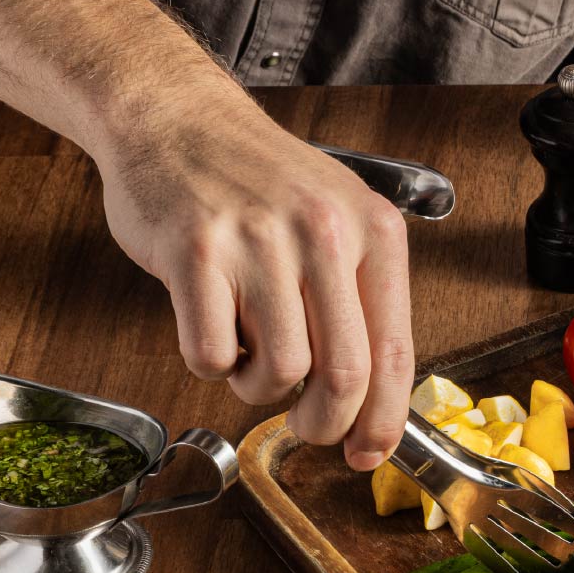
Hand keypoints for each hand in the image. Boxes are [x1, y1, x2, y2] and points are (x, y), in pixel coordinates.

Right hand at [99, 92, 413, 470]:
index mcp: (376, 232)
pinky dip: (209, 365)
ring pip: (278, 371)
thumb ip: (362, 302)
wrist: (178, 118)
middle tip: (306, 426)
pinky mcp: (193, 251)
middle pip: (343, 375)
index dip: (383, 419)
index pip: (395, 353)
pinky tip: (213, 332)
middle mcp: (325, 233)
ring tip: (250, 357)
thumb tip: (373, 403)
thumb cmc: (261, 183)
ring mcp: (258, 241)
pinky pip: (209, 353)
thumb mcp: (340, 222)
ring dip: (259, 390)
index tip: (368, 454)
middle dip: (324, 422)